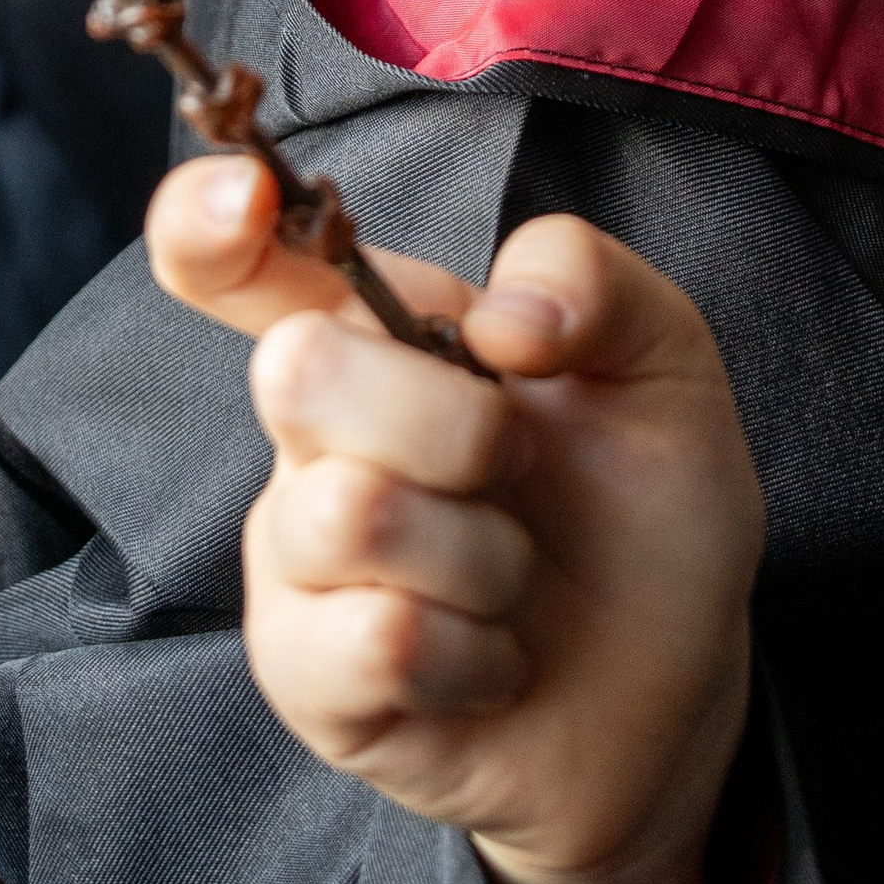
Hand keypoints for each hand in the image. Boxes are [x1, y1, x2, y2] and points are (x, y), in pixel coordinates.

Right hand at [149, 154, 763, 883]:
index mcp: (377, 331)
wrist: (678, 688)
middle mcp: (312, 430)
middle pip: (299, 368)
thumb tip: (501, 316)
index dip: (206, 214)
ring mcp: (296, 555)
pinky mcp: (307, 676)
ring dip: (484, 553)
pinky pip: (375, 639)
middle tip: (522, 471)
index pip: (233, 254)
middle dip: (456, 423)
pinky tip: (496, 662)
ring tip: (518, 580)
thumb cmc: (651, 508)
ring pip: (349, 512)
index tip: (251, 195)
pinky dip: (475, 652)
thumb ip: (594, 278)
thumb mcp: (664, 362)